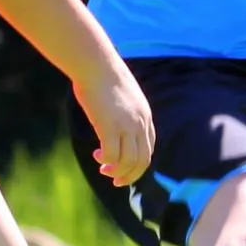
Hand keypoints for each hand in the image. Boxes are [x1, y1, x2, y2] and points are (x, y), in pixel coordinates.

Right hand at [73, 60, 154, 186]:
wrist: (96, 64)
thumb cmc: (104, 76)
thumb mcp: (123, 95)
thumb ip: (125, 110)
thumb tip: (116, 119)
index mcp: (145, 116)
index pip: (148, 149)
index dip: (138, 163)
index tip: (124, 167)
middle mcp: (140, 123)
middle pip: (142, 160)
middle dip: (130, 175)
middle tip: (115, 180)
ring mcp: (126, 126)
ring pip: (127, 162)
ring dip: (116, 171)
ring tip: (103, 170)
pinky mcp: (109, 127)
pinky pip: (111, 155)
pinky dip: (105, 161)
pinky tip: (97, 157)